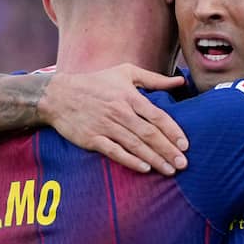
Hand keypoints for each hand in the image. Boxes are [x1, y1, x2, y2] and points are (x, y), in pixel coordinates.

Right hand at [39, 64, 188, 174]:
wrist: (58, 95)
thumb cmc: (96, 82)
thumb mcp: (125, 72)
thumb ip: (154, 79)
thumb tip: (181, 82)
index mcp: (129, 96)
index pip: (157, 116)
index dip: (173, 131)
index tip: (185, 145)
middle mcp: (119, 112)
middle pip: (149, 134)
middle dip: (168, 150)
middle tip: (183, 164)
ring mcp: (105, 126)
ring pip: (135, 145)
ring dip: (154, 159)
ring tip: (170, 170)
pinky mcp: (92, 138)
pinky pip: (114, 151)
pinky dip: (129, 160)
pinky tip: (144, 169)